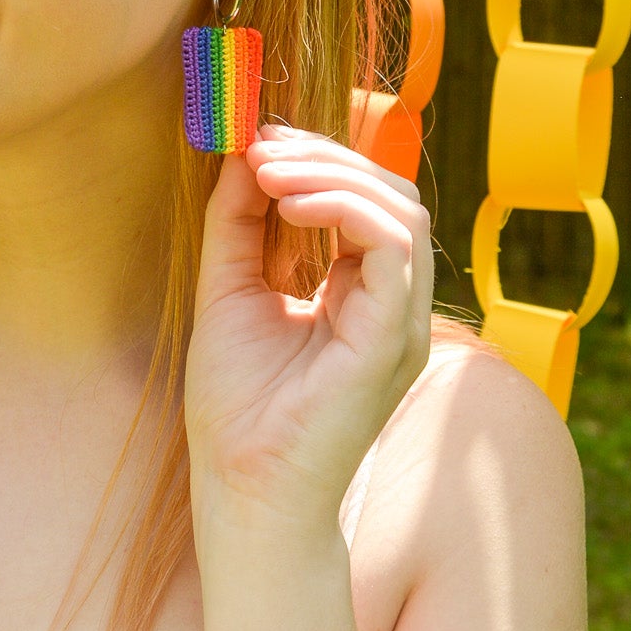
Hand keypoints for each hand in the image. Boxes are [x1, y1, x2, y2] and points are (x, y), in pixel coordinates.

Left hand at [184, 124, 434, 529]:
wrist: (241, 490)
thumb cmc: (237, 409)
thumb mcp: (229, 291)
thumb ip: (239, 225)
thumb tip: (242, 154)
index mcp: (361, 298)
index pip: (366, 203)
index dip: (320, 160)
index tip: (260, 141)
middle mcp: (392, 307)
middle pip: (392, 196)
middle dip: (328, 157)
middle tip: (263, 146)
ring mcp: (401, 323)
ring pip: (402, 211)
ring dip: (332, 175)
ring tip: (268, 171)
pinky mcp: (392, 339)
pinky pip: (395, 247)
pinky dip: (345, 210)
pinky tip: (289, 204)